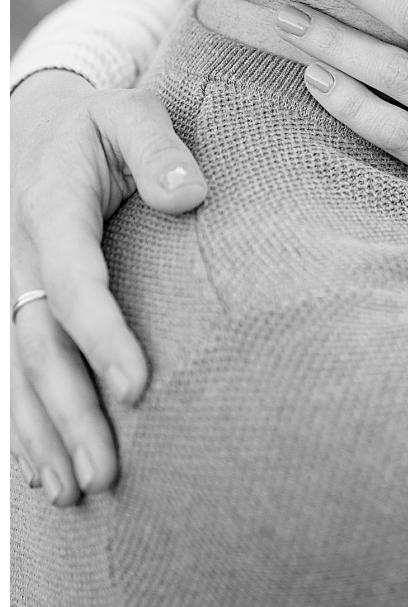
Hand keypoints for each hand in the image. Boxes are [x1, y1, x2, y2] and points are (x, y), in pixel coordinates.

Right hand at [10, 70, 206, 502]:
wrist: (44, 127)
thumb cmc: (105, 123)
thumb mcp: (131, 112)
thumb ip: (159, 147)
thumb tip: (190, 194)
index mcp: (52, 211)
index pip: (75, 284)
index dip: (102, 337)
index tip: (137, 387)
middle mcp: (22, 258)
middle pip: (42, 347)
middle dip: (69, 414)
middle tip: (104, 474)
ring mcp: (14, 287)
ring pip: (21, 372)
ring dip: (44, 435)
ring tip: (75, 494)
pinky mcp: (17, 308)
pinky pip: (14, 373)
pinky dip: (25, 427)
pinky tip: (43, 477)